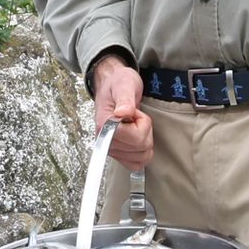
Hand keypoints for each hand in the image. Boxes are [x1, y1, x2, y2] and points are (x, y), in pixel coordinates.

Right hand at [89, 54, 152, 172]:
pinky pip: (137, 164)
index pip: (133, 137)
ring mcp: (112, 149)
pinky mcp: (119, 154)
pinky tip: (137, 137)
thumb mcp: (124, 84)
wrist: (113, 85)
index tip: (133, 112)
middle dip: (144, 130)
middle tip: (135, 115)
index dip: (140, 123)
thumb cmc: (118, 84)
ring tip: (135, 124)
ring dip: (144, 139)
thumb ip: (125, 99)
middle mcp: (104, 141)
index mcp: (104, 125)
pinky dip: (143, 152)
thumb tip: (122, 113)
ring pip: (142, 156)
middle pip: (140, 147)